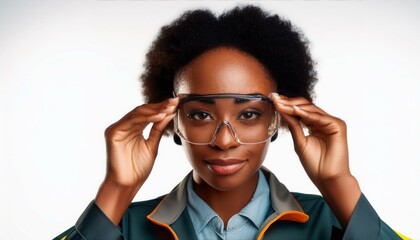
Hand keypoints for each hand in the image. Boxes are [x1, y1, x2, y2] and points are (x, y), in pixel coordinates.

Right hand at [103, 98, 177, 187]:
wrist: (127, 185)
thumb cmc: (138, 169)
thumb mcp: (152, 145)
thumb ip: (158, 129)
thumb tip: (169, 113)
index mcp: (133, 128)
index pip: (148, 113)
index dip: (162, 107)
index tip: (177, 103)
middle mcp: (124, 126)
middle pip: (143, 110)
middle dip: (160, 105)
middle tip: (174, 101)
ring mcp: (117, 128)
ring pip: (138, 113)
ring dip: (155, 110)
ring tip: (169, 108)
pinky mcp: (113, 133)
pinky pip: (131, 121)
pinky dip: (147, 118)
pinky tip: (160, 116)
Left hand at [269, 93, 360, 227]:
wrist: (327, 178)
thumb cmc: (314, 164)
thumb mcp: (299, 141)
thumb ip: (293, 125)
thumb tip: (281, 110)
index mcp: (314, 124)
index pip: (300, 110)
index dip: (286, 105)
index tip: (273, 100)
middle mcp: (324, 121)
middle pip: (305, 106)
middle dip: (289, 102)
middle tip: (274, 99)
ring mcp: (331, 122)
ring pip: (311, 109)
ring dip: (294, 106)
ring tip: (280, 104)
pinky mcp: (338, 126)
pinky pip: (320, 117)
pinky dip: (307, 114)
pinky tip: (295, 111)